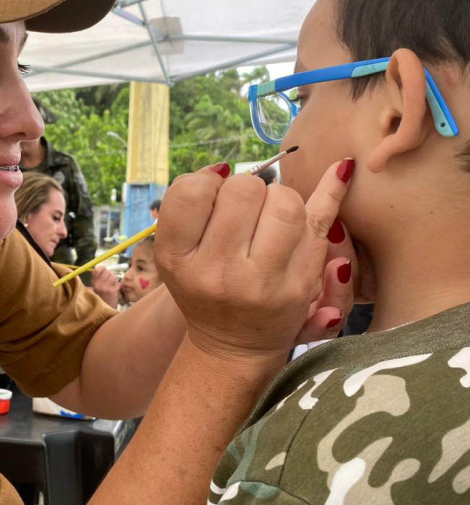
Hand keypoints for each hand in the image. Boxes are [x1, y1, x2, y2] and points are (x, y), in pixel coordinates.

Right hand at [91, 266, 120, 308]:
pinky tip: (115, 292)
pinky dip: (118, 286)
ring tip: (112, 287)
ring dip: (115, 281)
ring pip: (113, 276)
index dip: (103, 269)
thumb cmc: (102, 299)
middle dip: (110, 275)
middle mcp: (98, 284)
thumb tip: (103, 267)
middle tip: (110, 282)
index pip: (97, 269)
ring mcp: (105, 287)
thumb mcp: (96, 289)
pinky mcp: (112, 291)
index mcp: (93, 283)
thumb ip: (98, 278)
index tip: (105, 272)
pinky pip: (118, 283)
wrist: (105, 312)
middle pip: (107, 271)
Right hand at [154, 160, 352, 362]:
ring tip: (270, 216)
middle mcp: (217, 273)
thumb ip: (188, 205)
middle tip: (245, 209)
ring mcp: (262, 282)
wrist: (231, 346)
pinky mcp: (299, 287)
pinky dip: (331, 193)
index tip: (214, 195)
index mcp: (178, 259)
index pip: (191, 193)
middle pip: (243, 191)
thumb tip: (224, 168)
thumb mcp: (175, 252)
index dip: (207, 183)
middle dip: (248, 188)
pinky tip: (341, 170)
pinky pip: (320, 225)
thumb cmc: (200, 283)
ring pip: (285, 204)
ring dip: (280, 197)